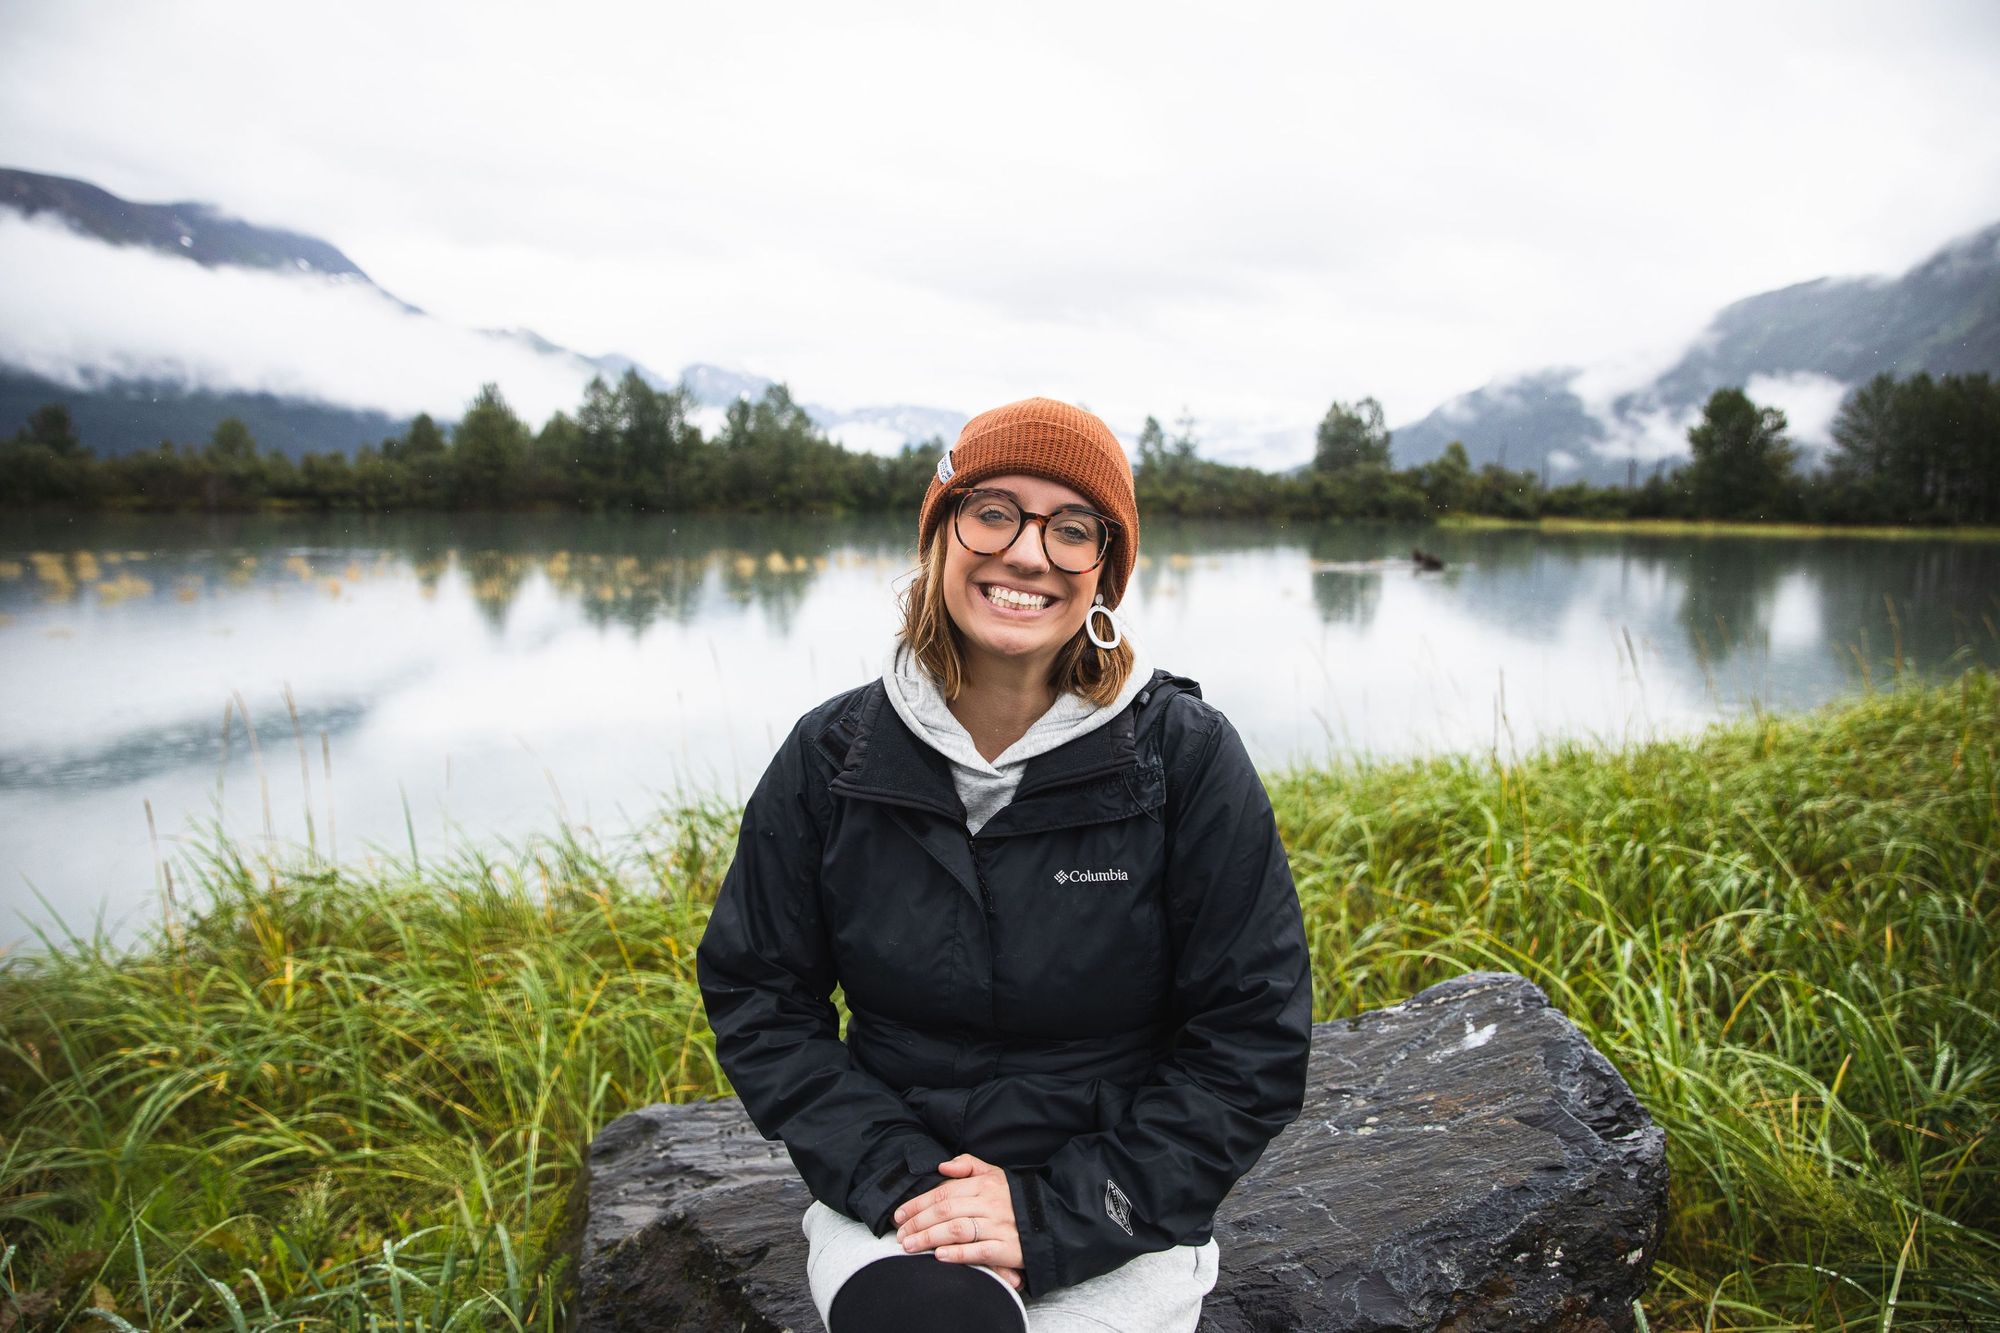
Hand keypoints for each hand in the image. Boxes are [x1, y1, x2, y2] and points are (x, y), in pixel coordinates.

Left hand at [893, 1153, 1023, 1287]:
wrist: (1052, 1221)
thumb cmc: (1016, 1198)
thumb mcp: (996, 1174)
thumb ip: (968, 1165)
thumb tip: (942, 1166)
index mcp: (985, 1184)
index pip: (944, 1192)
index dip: (918, 1203)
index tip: (899, 1215)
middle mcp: (991, 1203)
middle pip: (945, 1210)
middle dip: (917, 1223)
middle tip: (899, 1235)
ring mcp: (999, 1226)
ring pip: (957, 1230)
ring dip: (929, 1238)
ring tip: (909, 1247)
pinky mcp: (1008, 1249)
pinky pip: (979, 1251)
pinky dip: (957, 1254)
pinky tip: (939, 1257)